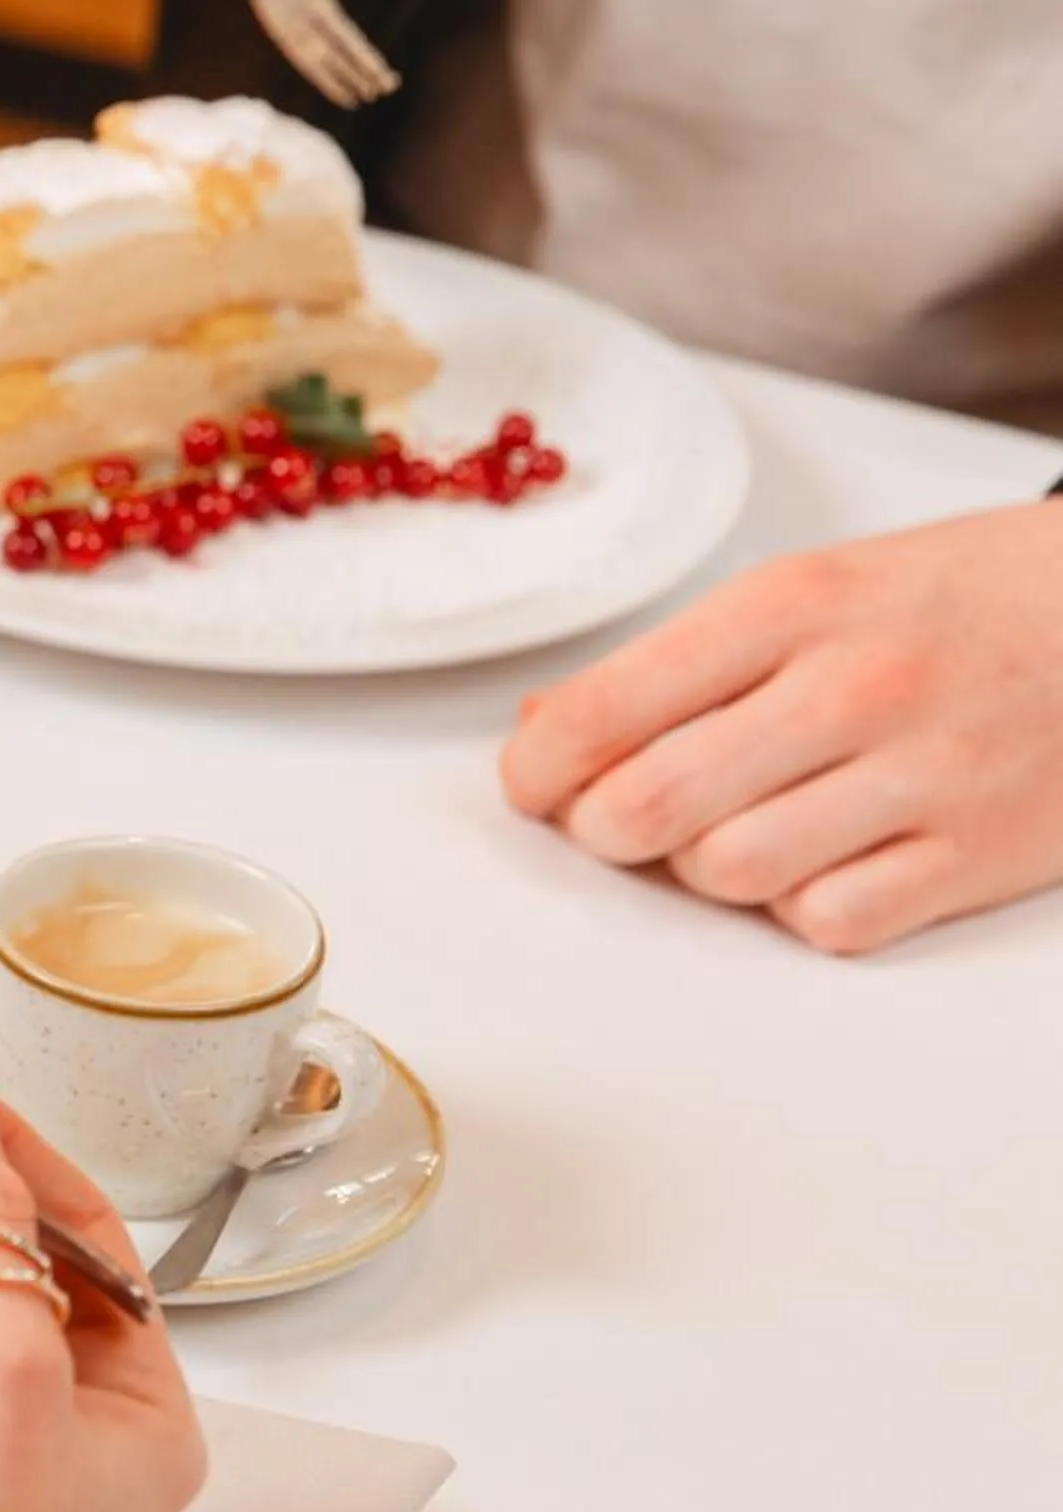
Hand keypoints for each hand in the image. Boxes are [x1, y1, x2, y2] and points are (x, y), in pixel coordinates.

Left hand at [502, 501, 1062, 954]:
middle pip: (648, 806)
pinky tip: (817, 862)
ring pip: (728, 873)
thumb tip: (543, 727)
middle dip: (602, 830)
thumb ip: (676, 663)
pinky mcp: (977, 853)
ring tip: (732, 830)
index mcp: (789, 607)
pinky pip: (828, 921)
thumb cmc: (953, 602)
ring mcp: (921, 775)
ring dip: (702, 869)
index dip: (538, 768)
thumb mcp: (811, 590)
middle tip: (617, 820)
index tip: (535, 783)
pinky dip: (799, 907)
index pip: (602, 709)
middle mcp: (851, 688)